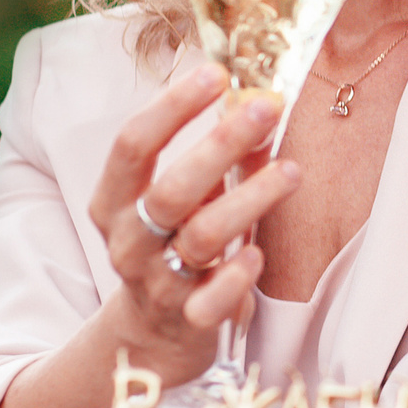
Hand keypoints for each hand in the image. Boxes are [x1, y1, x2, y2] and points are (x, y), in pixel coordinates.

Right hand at [86, 61, 299, 384]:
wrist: (155, 335)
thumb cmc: (175, 245)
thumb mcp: (187, 198)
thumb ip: (220, 157)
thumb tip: (260, 102)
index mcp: (114, 200)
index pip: (132, 144)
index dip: (172, 106)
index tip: (216, 73)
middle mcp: (129, 240)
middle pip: (171, 189)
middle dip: (219, 145)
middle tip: (266, 108)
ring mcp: (156, 282)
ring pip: (201, 237)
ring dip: (249, 200)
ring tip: (292, 171)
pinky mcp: (187, 320)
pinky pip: (210, 300)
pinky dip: (236, 275)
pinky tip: (257, 253)